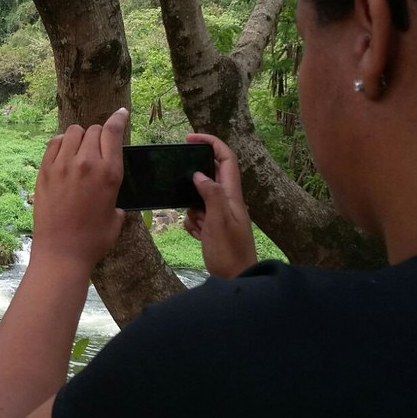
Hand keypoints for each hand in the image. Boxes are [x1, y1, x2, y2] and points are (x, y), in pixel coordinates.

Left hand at [31, 108, 127, 276]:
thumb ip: (116, 196)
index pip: (113, 132)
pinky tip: (65, 154)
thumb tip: (113, 196)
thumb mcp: (116, 216)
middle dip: (99, 136)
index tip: (121, 113)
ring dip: (80, 137)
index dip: (118, 118)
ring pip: (73, 132)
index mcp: (109, 173)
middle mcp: (86, 163)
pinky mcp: (44, 171)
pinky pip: (54, 143)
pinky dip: (62, 143)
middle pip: (94, 130)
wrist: (61, 253)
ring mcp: (62, 165)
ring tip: (80, 151)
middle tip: (98, 149)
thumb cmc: (93, 240)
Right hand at [183, 133, 256, 278]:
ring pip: (200, 197)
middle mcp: (229, 200)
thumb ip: (211, 194)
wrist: (237, 279)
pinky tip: (199, 235)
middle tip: (180, 185)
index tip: (189, 138)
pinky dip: (193, 222)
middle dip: (194, 180)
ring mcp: (222, 214)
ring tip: (198, 225)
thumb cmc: (229, 252)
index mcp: (232, 195)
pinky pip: (198, 215)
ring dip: (192, 207)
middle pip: (210, 176)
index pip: (226, 158)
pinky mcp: (214, 226)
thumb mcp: (218, 221)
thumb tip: (199, 174)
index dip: (210, 143)